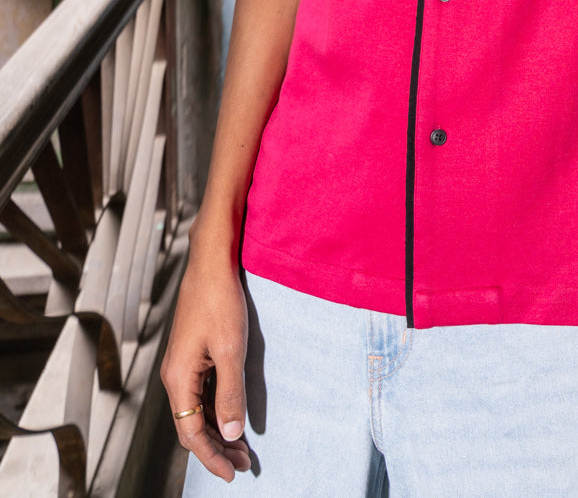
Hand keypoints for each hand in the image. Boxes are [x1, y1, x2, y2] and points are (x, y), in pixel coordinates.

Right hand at [161, 241, 250, 481]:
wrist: (212, 261)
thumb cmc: (220, 299)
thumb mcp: (231, 349)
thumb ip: (230, 393)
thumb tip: (231, 433)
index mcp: (178, 378)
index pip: (191, 433)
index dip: (212, 457)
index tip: (233, 473)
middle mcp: (174, 376)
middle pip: (191, 426)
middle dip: (216, 448)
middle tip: (244, 464)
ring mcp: (182, 365)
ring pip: (196, 411)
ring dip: (217, 430)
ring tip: (242, 447)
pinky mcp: (192, 354)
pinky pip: (200, 394)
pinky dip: (216, 410)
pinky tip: (232, 415)